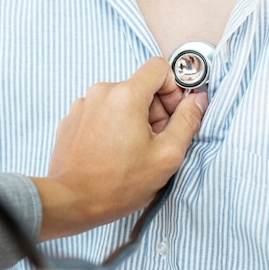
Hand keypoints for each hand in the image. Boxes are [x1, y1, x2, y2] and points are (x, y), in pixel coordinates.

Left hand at [32, 57, 207, 239]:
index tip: (172, 116)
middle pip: (140, 87)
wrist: (71, 201)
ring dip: (132, 121)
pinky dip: (112, 128)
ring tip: (131, 153)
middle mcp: (101, 92)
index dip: (173, 90)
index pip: (158, 68)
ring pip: (120, 102)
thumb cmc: (118, 183)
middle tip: (153, 144)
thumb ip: (187, 122)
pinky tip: (112, 154)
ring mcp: (83, 105)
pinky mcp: (71, 120)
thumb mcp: (166, 155)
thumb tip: (197, 100)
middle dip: (153, 112)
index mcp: (126, 94)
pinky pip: (101, 113)